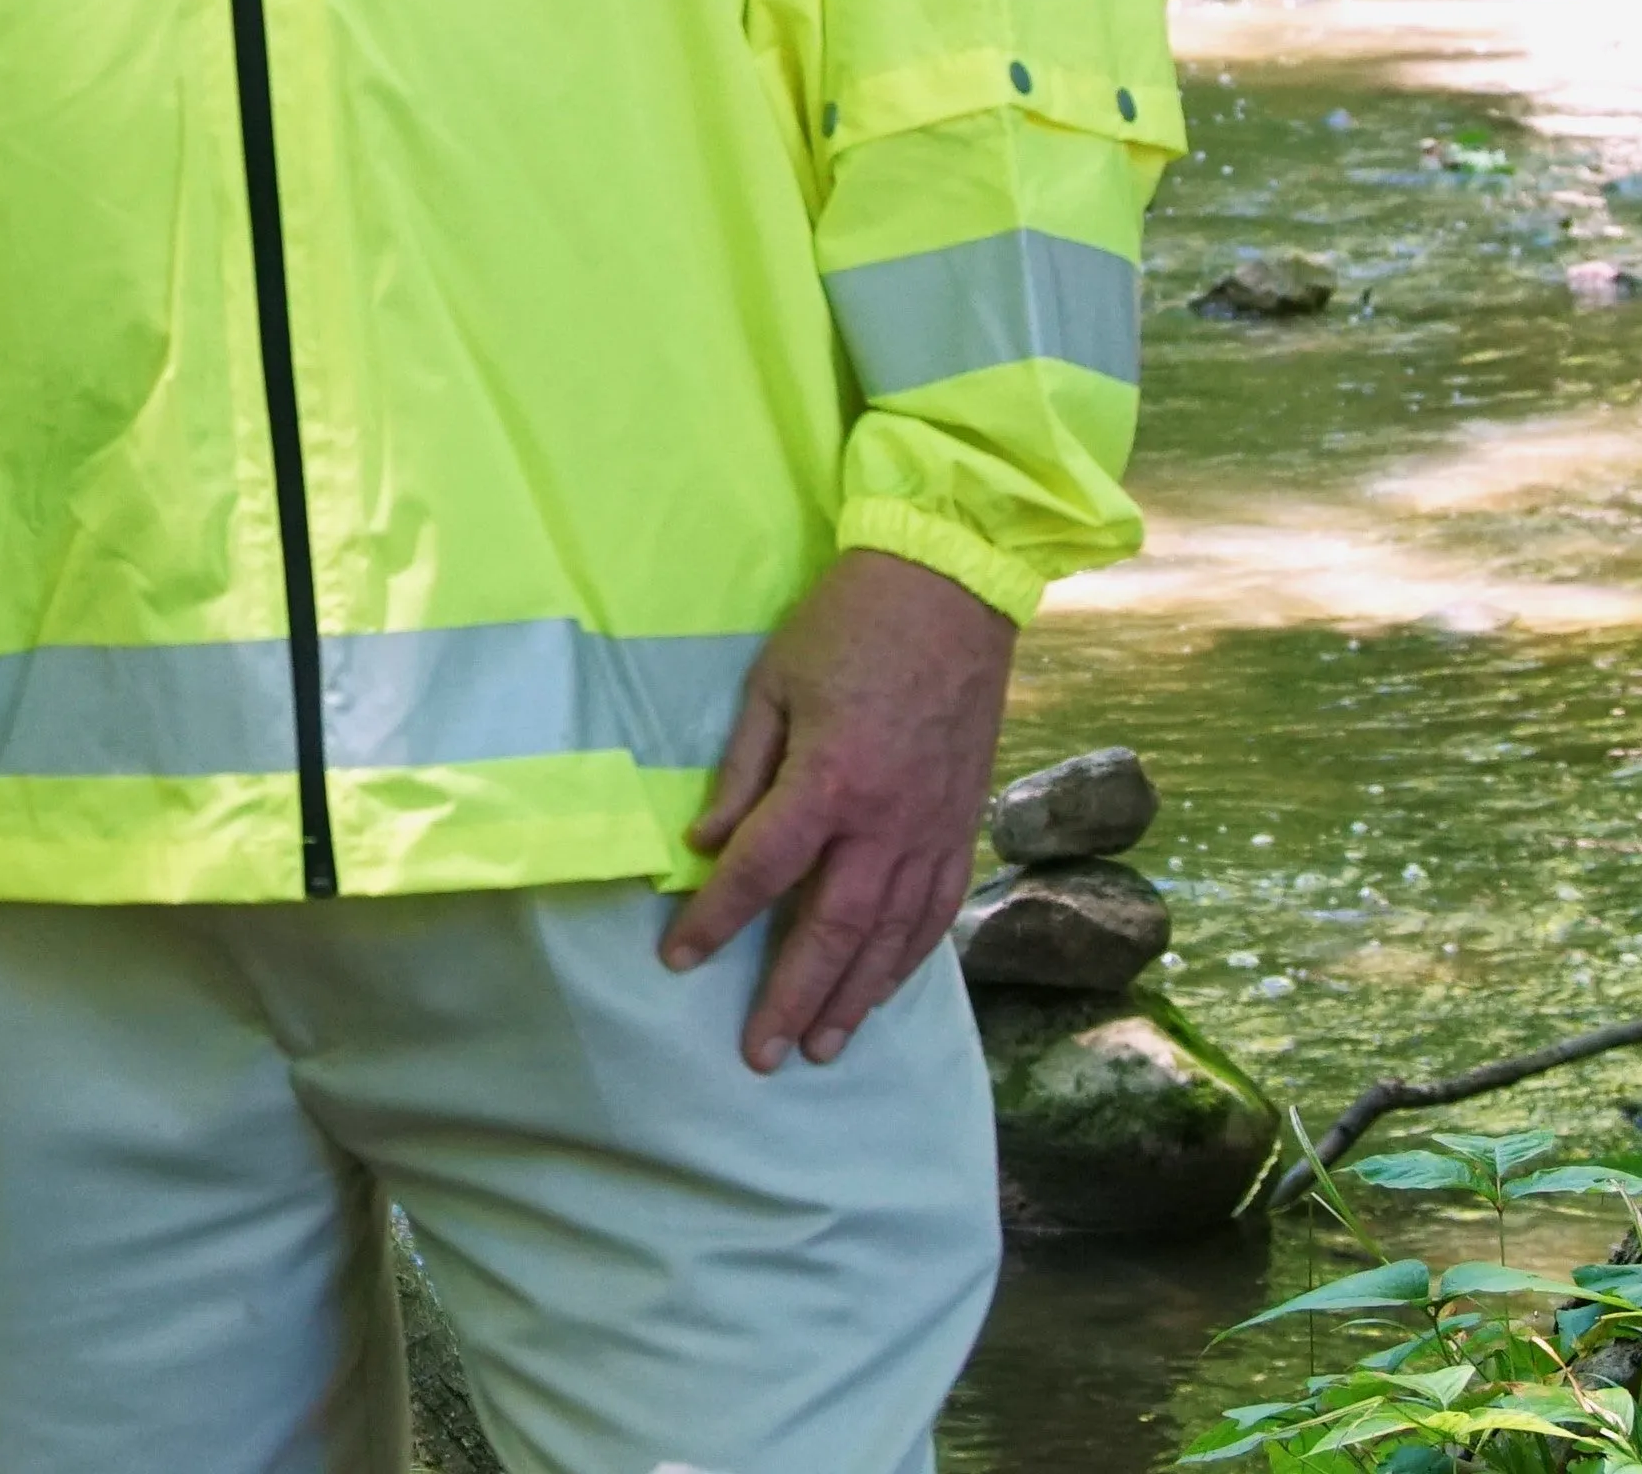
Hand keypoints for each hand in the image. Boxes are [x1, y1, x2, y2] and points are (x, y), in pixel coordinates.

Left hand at [658, 549, 1015, 1073]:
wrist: (952, 588)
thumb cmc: (849, 624)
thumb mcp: (773, 683)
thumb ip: (741, 772)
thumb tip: (706, 847)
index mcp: (828, 780)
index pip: (760, 872)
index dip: (714, 921)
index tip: (678, 961)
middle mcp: (884, 821)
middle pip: (830, 930)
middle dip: (791, 996)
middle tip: (761, 1054)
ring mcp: (932, 828)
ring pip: (891, 936)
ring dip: (854, 998)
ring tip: (823, 1047)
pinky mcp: (964, 823)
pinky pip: (937, 910)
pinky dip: (909, 959)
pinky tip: (885, 990)